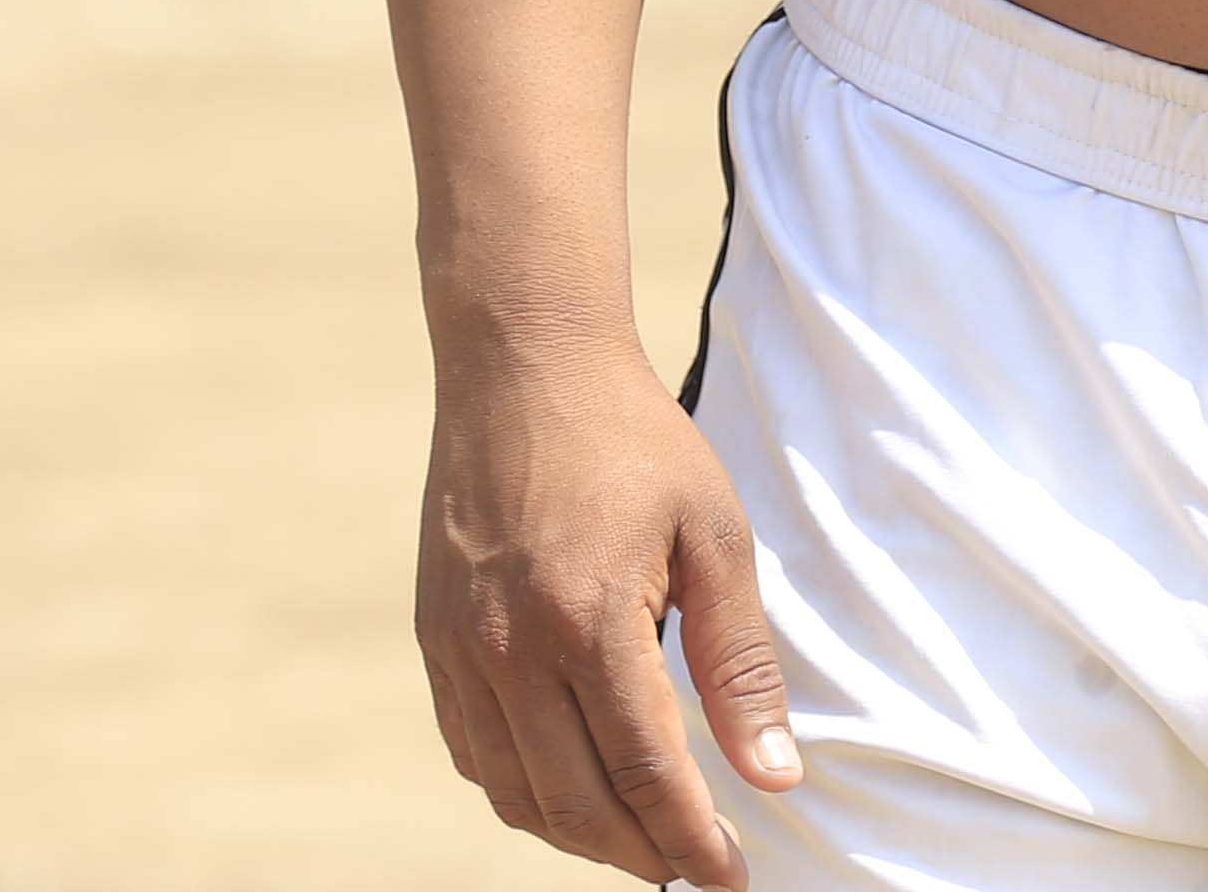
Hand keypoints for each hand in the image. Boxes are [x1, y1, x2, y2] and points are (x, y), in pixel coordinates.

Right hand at [413, 337, 802, 879]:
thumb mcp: (715, 537)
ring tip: (641, 838)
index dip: (692, 840)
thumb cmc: (636, 442)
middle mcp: (509, 650)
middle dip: (641, 854)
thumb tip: (773, 774)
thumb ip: (741, 665)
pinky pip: (473, 753)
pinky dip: (523, 792)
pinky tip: (571, 786)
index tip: (730, 879)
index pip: (645, 774)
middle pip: (576, 805)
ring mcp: (460, 649)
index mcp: (587, 620)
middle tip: (693, 865)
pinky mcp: (433, 640)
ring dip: (581, 835)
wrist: (524, 366)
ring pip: (515, 795)